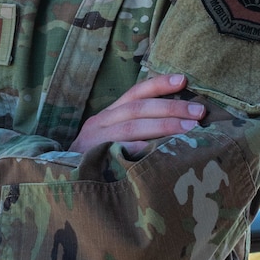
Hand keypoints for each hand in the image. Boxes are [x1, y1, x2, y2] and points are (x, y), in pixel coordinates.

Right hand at [70, 73, 205, 155]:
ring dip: (164, 126)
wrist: (60, 180)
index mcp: (108, 115)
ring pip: (132, 127)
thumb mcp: (111, 138)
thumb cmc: (96, 160)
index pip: (135, 93)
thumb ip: (136, 128)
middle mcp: (100, 123)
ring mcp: (95, 142)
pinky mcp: (93, 160)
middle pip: (138, 109)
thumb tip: (179, 121)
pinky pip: (121, 153)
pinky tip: (162, 153)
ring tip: (191, 130)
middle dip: (171, 108)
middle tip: (199, 112)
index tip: (183, 80)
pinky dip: (143, 151)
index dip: (158, 84)